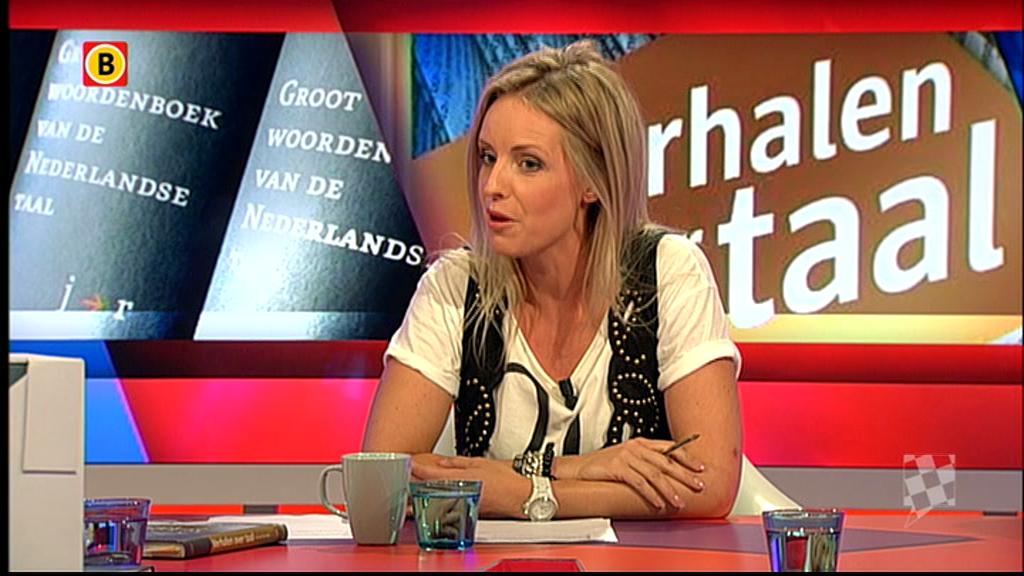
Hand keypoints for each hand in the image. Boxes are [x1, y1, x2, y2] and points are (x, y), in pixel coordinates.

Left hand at [412, 455, 530, 517]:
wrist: (520, 497)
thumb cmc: (506, 480)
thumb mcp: (480, 462)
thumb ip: (457, 463)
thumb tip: (443, 463)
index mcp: (460, 479)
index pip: (431, 474)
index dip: (417, 469)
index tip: (408, 464)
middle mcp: (458, 494)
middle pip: (429, 488)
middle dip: (414, 483)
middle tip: (402, 477)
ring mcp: (461, 504)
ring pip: (436, 498)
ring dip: (422, 494)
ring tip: (410, 490)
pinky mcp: (465, 511)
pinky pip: (446, 505)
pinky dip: (435, 501)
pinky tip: (430, 499)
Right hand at [564, 438, 705, 510]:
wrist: (580, 468)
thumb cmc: (604, 465)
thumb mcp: (628, 457)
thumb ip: (647, 462)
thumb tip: (669, 475)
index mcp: (641, 443)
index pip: (670, 448)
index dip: (687, 457)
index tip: (701, 467)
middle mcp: (636, 447)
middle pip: (666, 462)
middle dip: (684, 475)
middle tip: (698, 485)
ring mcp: (626, 457)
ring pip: (654, 474)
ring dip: (669, 490)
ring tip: (679, 502)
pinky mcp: (617, 468)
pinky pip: (639, 483)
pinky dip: (651, 494)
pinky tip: (658, 503)